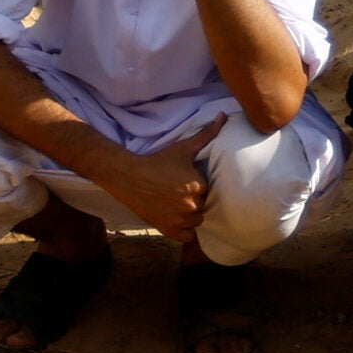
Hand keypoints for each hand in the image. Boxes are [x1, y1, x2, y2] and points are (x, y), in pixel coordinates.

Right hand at [100, 115, 223, 240]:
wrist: (128, 176)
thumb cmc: (156, 161)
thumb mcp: (183, 147)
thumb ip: (206, 134)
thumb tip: (224, 116)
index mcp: (198, 186)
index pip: (207, 189)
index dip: (198, 185)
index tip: (186, 180)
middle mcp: (191, 205)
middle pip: (202, 205)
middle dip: (194, 199)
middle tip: (179, 192)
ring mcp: (180, 219)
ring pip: (196, 220)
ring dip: (190, 215)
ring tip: (177, 204)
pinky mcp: (168, 229)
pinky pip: (187, 236)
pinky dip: (184, 230)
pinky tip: (177, 219)